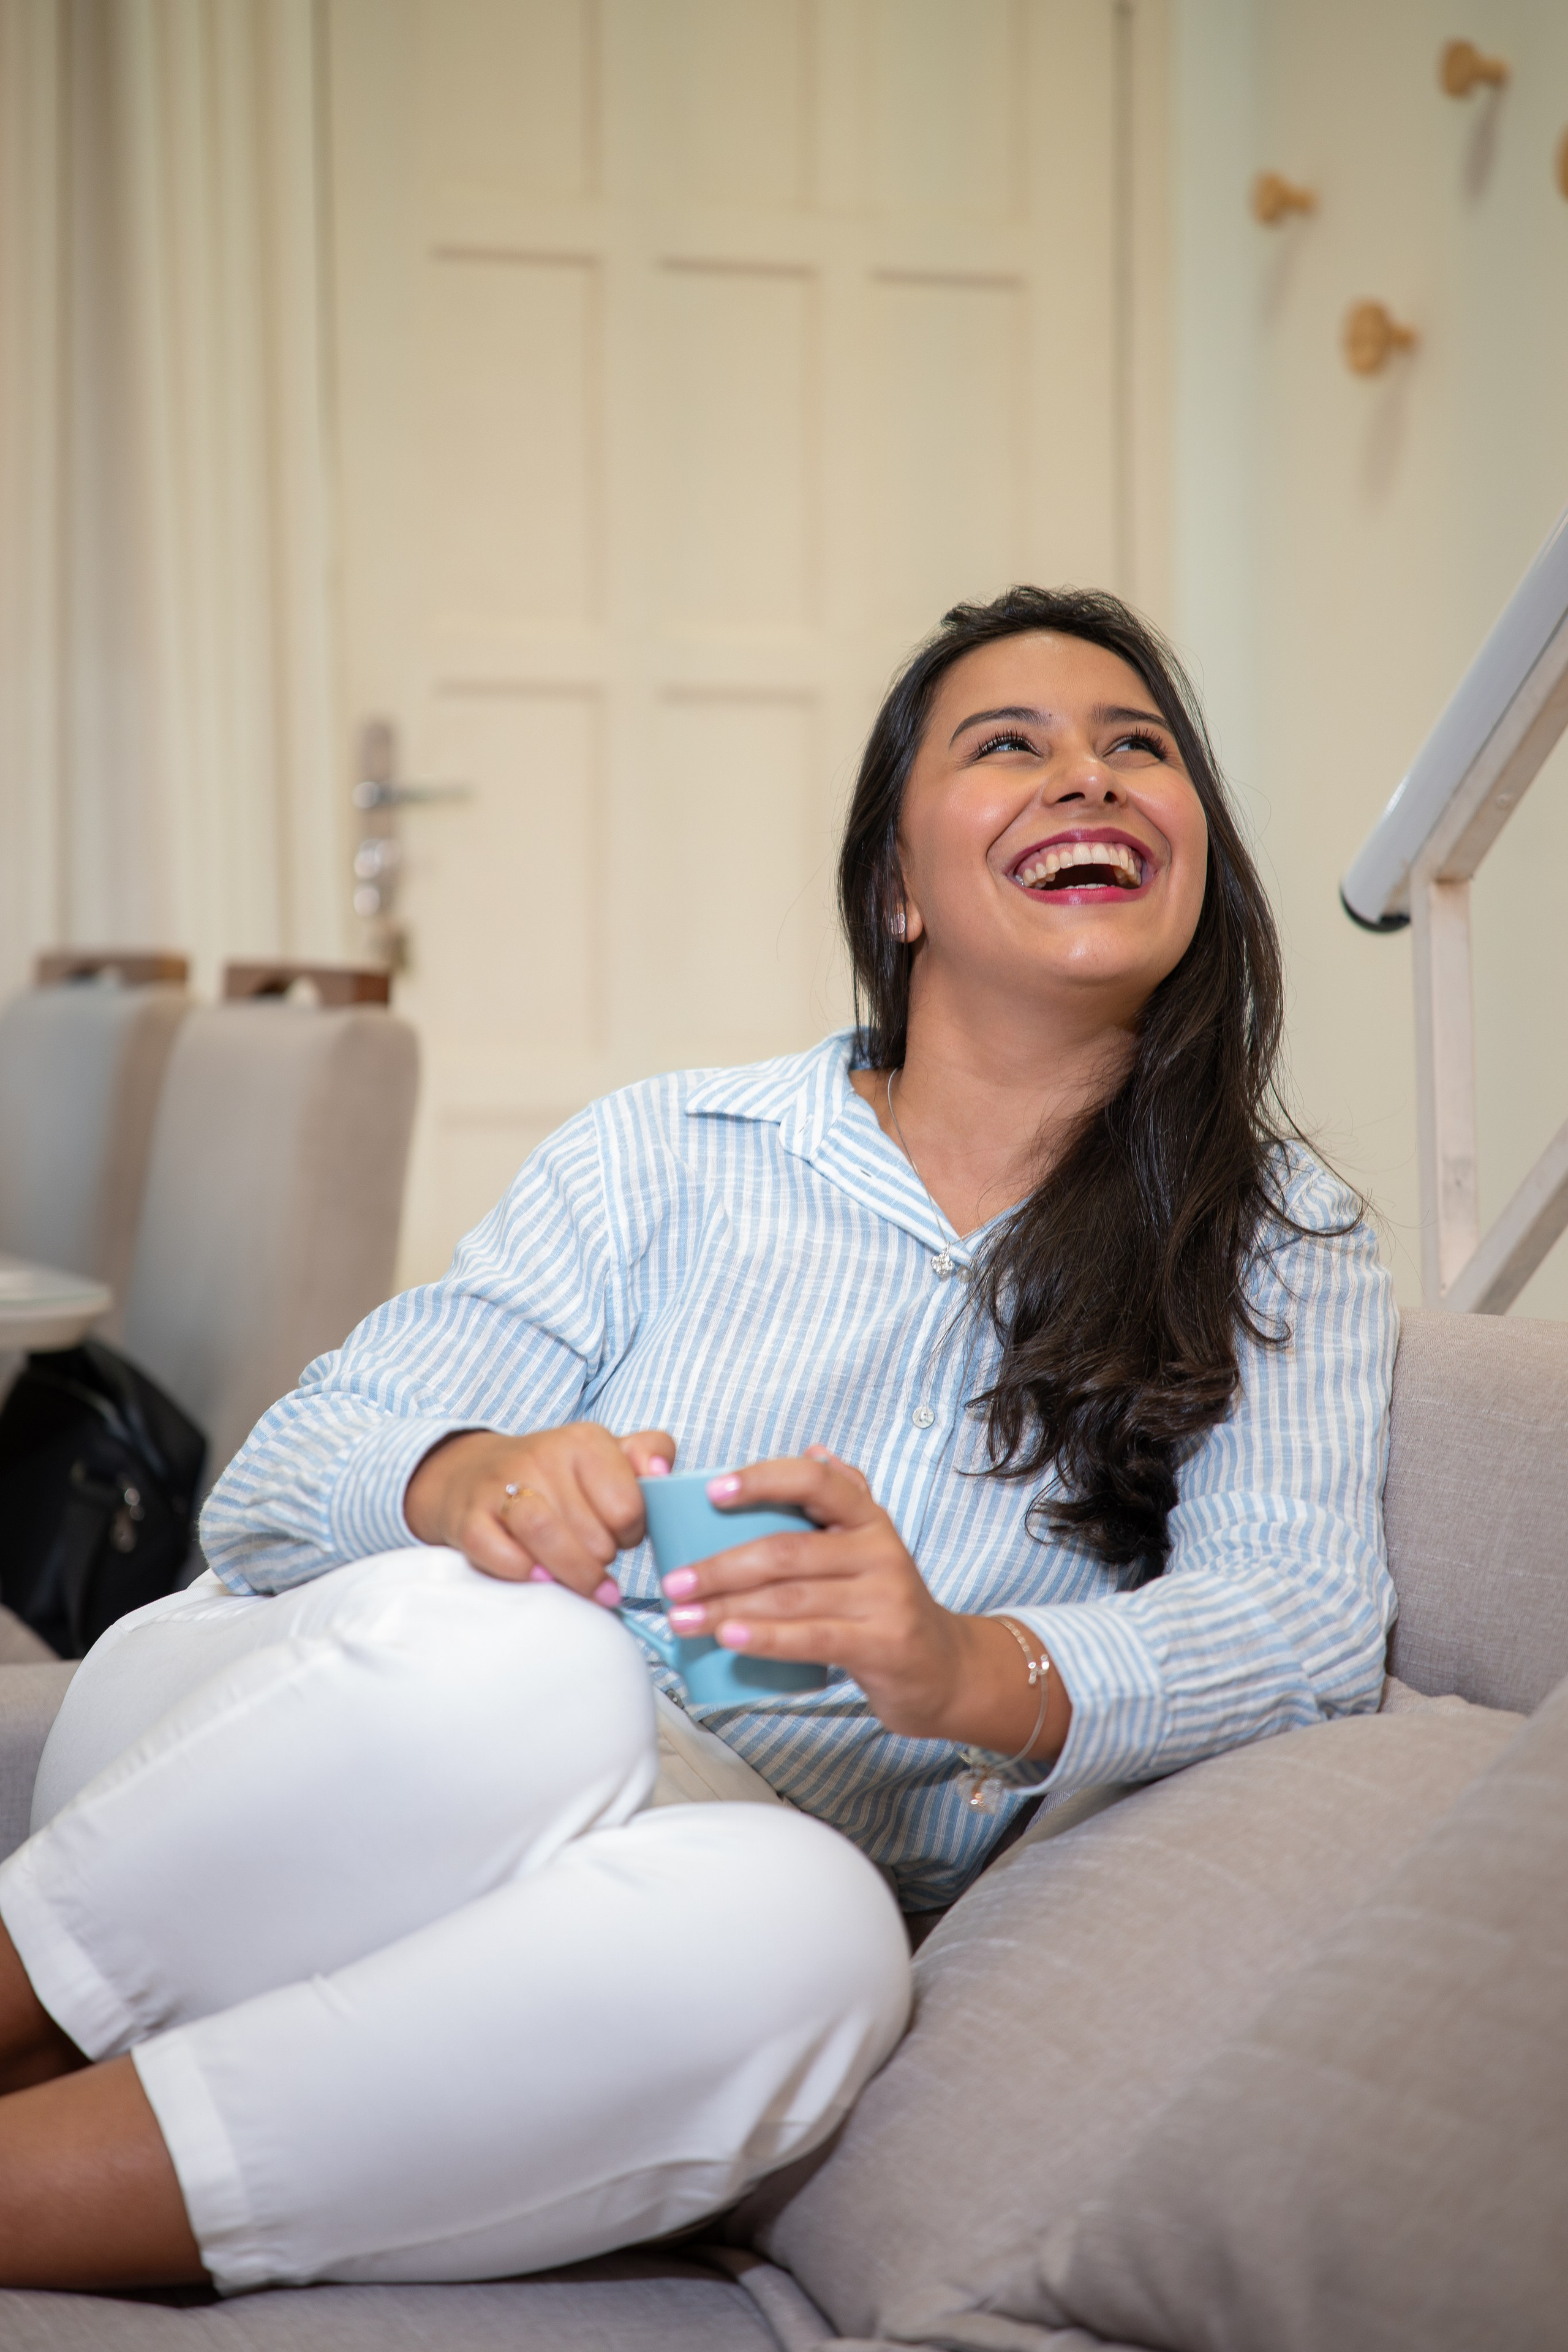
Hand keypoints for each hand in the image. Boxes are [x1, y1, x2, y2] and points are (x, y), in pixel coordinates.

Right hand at [404, 1423, 676, 1601]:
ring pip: (546, 1536)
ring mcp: (501, 1486)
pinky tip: (541, 1578)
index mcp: (585, 1441)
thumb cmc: (556, 1474)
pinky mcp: (470, 1518)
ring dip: (574, 1574)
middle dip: (603, 1560)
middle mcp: (542, 1456)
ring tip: (587, 1587)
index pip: (628, 1507)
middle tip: (599, 1561)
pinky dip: (524, 1573)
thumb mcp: (609, 1453)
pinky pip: (500, 1555)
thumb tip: (661, 1474)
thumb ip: (651, 1454)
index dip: (631, 1533)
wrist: (473, 1473)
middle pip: (592, 1534)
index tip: (622, 1536)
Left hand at [658, 1447, 1069, 1760]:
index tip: (711, 1491)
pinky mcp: (883, 1644)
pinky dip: (765, 1637)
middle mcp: (880, 1550)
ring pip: (790, 1596)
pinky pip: (813, 1637)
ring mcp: (885, 1597)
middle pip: (785, 1550)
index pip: (815, 1480)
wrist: (944, 1669)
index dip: (763, 1479)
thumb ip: (841, 1500)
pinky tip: (728, 1639)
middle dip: (720, 1566)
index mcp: (868, 1518)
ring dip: (726, 1607)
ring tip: (682, 1618)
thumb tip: (814, 1447)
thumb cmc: (886, 1605)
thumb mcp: (869, 1547)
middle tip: (672, 1582)